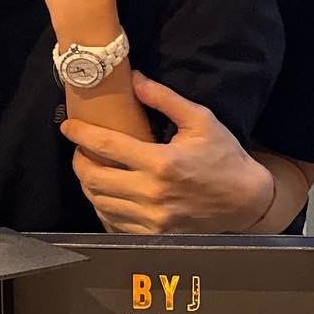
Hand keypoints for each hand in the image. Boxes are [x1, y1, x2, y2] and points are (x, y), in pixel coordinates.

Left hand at [63, 73, 276, 233]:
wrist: (246, 201)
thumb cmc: (224, 156)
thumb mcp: (200, 120)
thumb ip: (164, 99)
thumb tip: (134, 78)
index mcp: (161, 162)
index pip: (106, 146)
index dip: (81, 134)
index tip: (68, 127)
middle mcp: (152, 193)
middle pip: (94, 179)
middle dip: (78, 161)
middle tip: (78, 150)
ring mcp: (152, 219)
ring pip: (100, 202)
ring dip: (88, 185)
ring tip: (90, 169)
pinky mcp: (154, 234)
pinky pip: (114, 223)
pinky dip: (103, 207)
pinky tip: (106, 194)